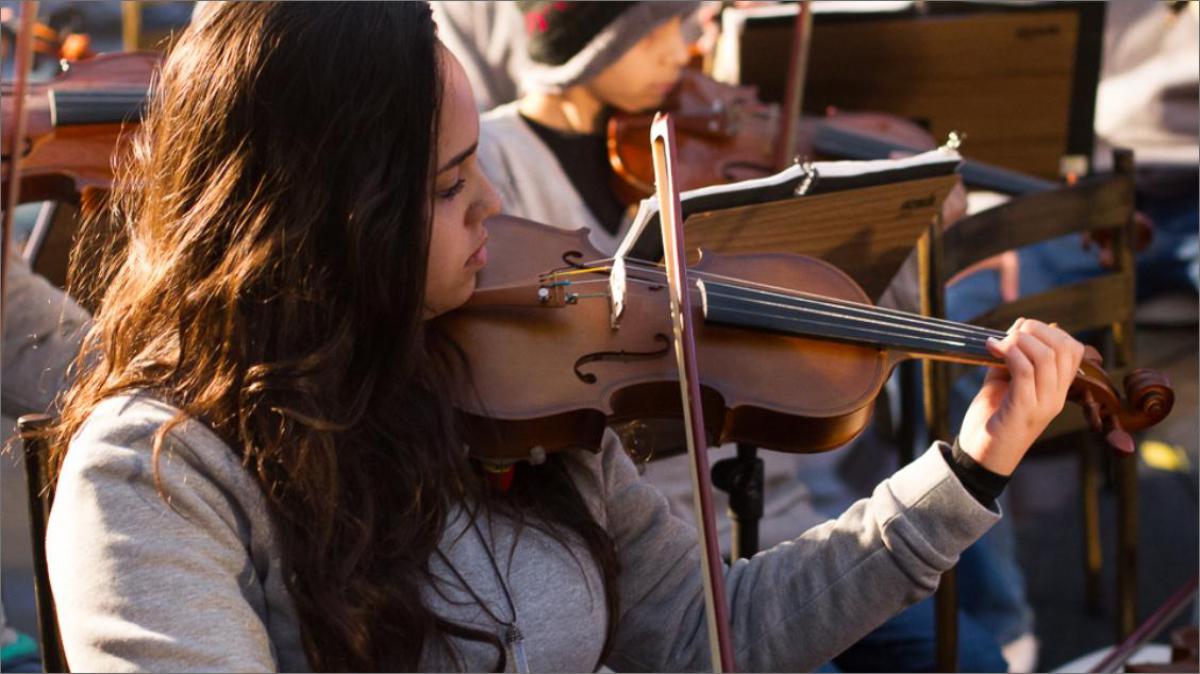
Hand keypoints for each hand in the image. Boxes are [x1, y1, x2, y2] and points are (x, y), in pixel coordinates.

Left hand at [958, 318, 1085, 475]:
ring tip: (997, 345)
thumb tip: (1018, 326)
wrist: (979, 454)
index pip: (1073, 348)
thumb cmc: (992, 416)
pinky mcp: (1023, 410)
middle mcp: (1056, 396)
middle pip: (1064, 347)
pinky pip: (1025, 370)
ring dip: (1018, 341)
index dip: (1047, 331)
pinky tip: (991, 349)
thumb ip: (1013, 354)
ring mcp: (1043, 404)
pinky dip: (1007, 353)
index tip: (1018, 332)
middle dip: (1034, 330)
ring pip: (1046, 356)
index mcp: (1057, 388)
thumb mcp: (1003, 379)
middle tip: (1008, 336)